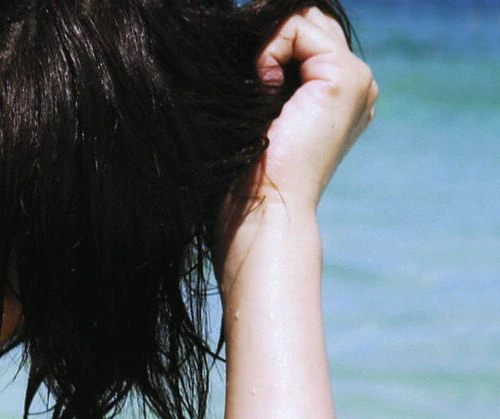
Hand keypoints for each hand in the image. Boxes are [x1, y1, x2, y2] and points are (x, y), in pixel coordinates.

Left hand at [218, 8, 376, 277]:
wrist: (263, 214)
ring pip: (305, 17)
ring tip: (258, 88)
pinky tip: (264, 87)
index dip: (269, 41)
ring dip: (268, 43)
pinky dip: (271, 48)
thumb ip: (268, 72)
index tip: (248, 76)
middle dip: (270, 35)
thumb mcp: (259, 114)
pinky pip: (299, 26)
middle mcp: (355, 86)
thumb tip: (248, 30)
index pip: (305, 35)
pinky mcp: (345, 78)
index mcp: (337, 97)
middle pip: (308, 21)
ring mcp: (356, 80)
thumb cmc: (248, 178)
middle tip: (248, 74)